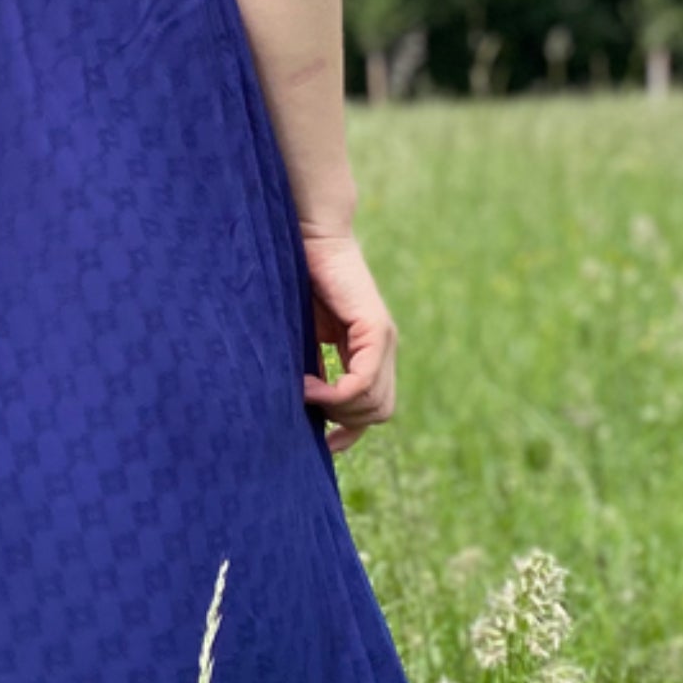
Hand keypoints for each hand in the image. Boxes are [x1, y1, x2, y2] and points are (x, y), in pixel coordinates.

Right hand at [300, 227, 396, 453]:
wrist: (310, 237)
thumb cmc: (298, 281)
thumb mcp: (304, 340)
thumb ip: (312, 370)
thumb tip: (303, 408)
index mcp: (370, 351)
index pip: (377, 408)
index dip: (353, 432)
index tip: (327, 445)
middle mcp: (384, 348)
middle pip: (379, 413)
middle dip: (343, 421)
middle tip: (310, 403)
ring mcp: (384, 339)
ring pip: (373, 404)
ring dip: (335, 408)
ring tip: (304, 389)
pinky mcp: (375, 330)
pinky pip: (362, 383)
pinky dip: (334, 394)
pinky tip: (307, 385)